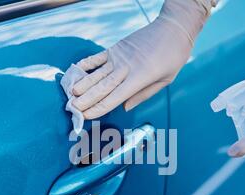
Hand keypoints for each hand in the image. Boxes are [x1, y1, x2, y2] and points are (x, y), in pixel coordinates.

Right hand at [71, 0, 215, 118]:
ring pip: (96, 74)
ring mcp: (119, 57)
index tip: (86, 116)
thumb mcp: (165, 80)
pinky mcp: (116, 48)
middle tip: (72, 108)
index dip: (98, 108)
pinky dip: (85, 64)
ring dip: (82, 84)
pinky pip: (97, 57)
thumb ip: (144, 95)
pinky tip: (75, 70)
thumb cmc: (173, 56)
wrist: (174, 28)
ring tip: (70, 94)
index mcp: (139, 79)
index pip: (114, 98)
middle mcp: (126, 68)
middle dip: (85, 100)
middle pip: (101, 88)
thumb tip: (125, 107)